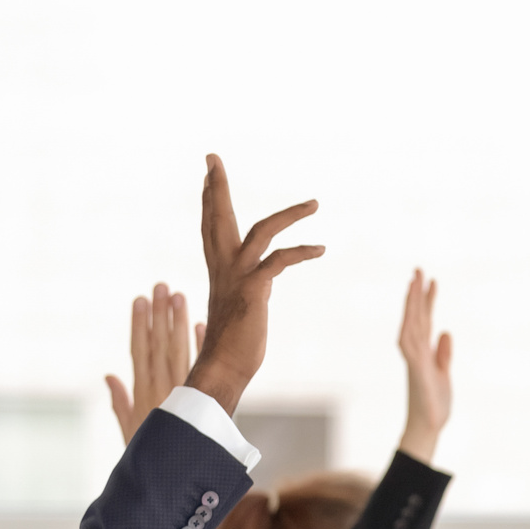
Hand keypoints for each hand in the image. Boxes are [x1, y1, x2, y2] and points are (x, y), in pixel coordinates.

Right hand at [104, 283, 202, 443]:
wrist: (178, 476)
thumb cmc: (149, 455)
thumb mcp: (130, 428)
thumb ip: (121, 402)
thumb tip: (109, 376)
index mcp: (145, 392)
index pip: (140, 350)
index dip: (140, 324)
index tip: (140, 299)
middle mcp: (164, 388)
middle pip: (161, 344)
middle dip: (160, 314)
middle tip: (161, 286)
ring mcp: (184, 392)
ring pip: (180, 350)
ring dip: (179, 322)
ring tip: (179, 295)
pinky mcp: (202, 398)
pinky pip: (202, 367)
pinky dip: (201, 346)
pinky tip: (201, 324)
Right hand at [184, 154, 325, 417]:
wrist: (223, 369)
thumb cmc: (233, 344)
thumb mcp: (241, 305)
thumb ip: (249, 286)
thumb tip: (259, 282)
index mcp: (219, 270)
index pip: (211, 226)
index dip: (211, 199)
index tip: (210, 172)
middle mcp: (224, 268)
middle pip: (218, 218)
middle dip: (217, 187)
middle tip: (213, 159)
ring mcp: (238, 277)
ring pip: (259, 231)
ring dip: (289, 214)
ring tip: (315, 204)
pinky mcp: (254, 290)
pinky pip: (278, 260)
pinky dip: (300, 251)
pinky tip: (320, 249)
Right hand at [397, 269, 452, 463]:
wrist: (429, 427)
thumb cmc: (435, 404)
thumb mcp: (444, 374)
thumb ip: (443, 353)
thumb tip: (446, 332)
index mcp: (423, 352)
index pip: (424, 320)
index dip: (426, 300)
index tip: (429, 280)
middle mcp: (415, 353)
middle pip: (415, 318)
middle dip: (416, 294)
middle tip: (419, 269)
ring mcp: (414, 361)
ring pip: (411, 326)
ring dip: (412, 305)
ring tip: (415, 282)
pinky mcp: (416, 372)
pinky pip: (410, 348)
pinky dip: (409, 332)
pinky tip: (411, 317)